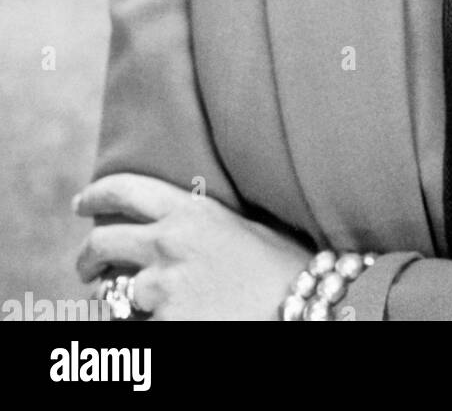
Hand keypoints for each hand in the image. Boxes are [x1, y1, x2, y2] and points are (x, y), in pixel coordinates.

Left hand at [73, 173, 311, 319]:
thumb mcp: (243, 227)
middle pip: (102, 243)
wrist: (302, 306)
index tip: (82, 202)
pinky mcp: (164, 326)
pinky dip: (148, 327)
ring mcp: (163, 289)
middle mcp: (169, 244)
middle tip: (87, 267)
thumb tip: (173, 228)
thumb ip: (202, 224)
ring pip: (114, 296)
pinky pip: (138, 329)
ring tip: (142, 307)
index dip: (96, 195)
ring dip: (121, 303)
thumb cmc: (284, 268)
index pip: (125, 190)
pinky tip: (174, 322)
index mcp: (191, 210)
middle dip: (86, 258)